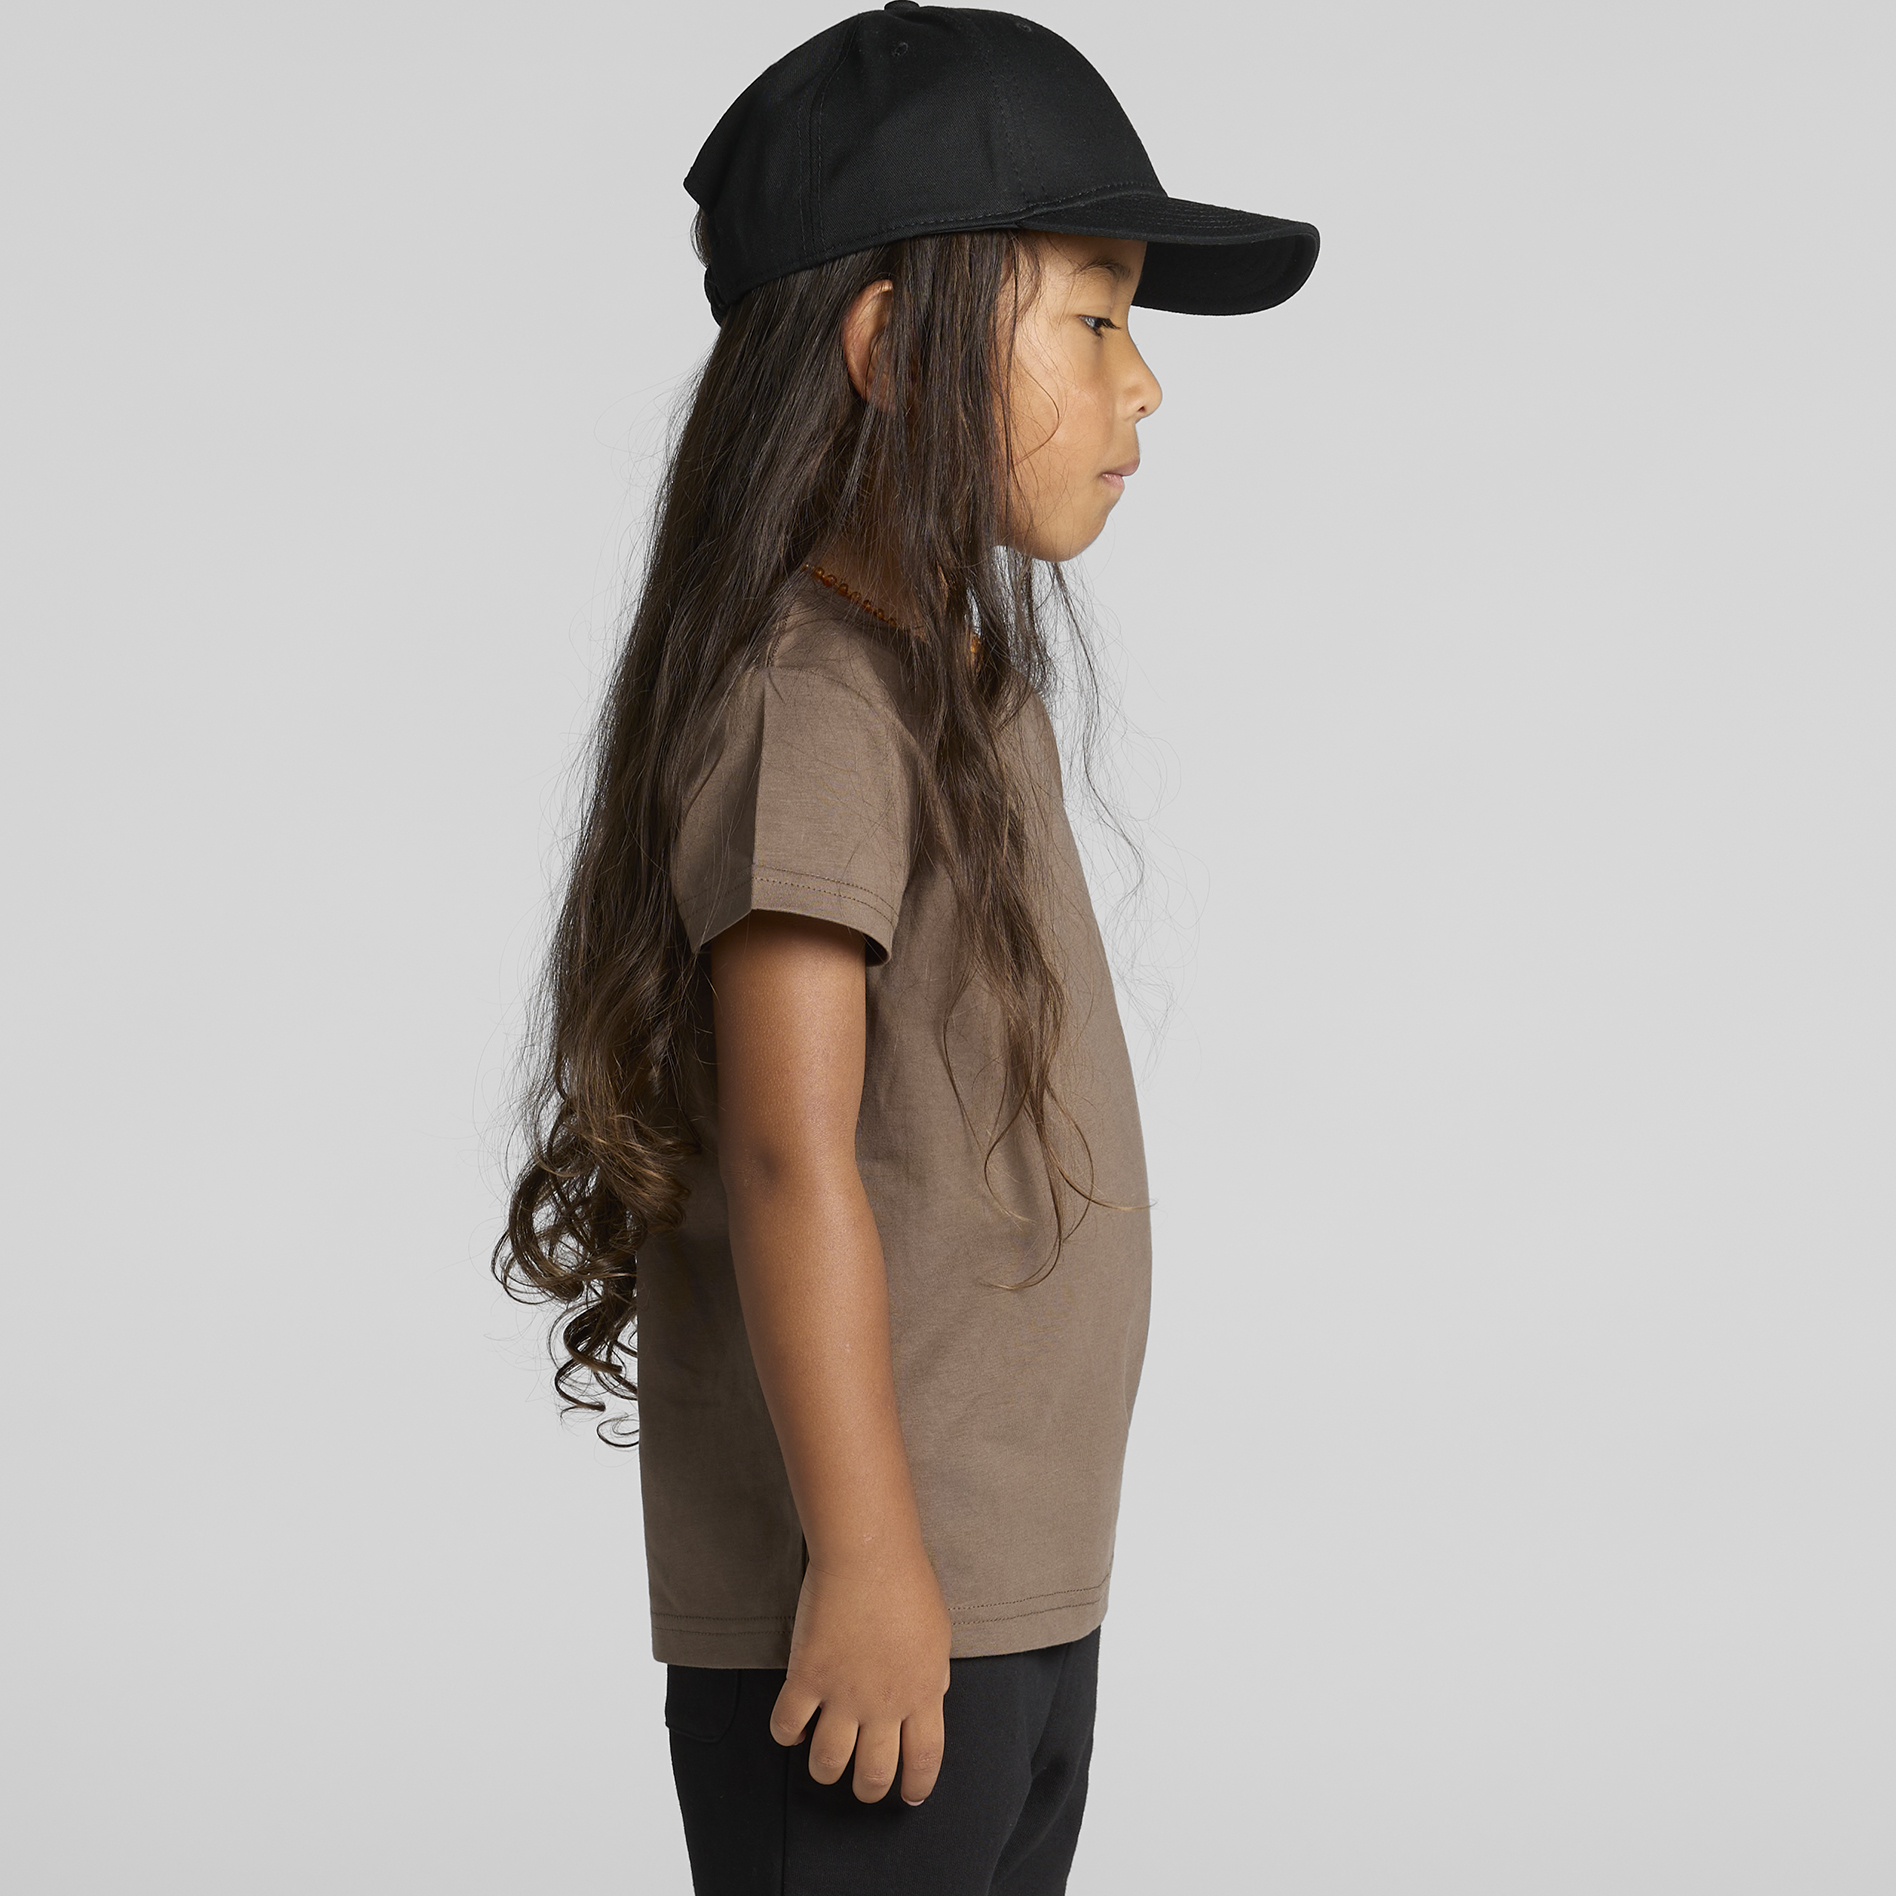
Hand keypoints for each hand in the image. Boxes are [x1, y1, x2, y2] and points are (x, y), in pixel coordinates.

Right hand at [768, 1547, 951, 1804]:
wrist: (869, 1554)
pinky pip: (786, 1725)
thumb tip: (927, 1700)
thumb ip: (931, 1677)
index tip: (910, 1796)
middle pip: (873, 1774)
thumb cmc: (908, 1585)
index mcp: (922, 1693)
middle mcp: (884, 1704)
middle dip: (866, 1789)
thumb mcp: (938, 1638)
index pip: (924, 1759)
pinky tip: (793, 1725)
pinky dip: (786, 1734)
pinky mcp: (807, 1676)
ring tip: (823, 1760)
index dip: (917, 1785)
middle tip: (860, 1784)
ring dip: (824, 1770)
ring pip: (827, 1763)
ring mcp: (843, 1694)